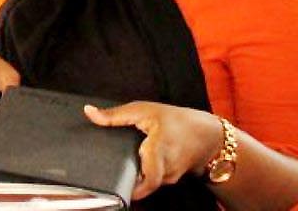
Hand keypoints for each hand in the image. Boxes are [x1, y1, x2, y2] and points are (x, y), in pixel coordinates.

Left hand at [84, 101, 221, 199]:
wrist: (209, 136)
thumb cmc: (178, 121)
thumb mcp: (145, 110)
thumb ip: (115, 115)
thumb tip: (89, 112)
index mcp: (159, 151)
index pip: (148, 179)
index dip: (133, 186)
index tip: (116, 185)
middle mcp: (165, 169)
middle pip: (141, 182)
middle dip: (126, 178)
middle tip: (106, 171)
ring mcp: (168, 178)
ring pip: (145, 182)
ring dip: (133, 175)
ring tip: (119, 164)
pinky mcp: (168, 180)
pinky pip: (150, 180)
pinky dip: (141, 173)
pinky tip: (135, 163)